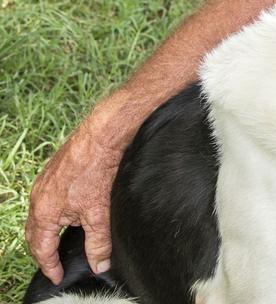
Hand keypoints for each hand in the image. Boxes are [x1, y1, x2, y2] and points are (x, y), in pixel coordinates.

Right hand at [25, 114, 123, 284]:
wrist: (102, 136)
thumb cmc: (98, 171)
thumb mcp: (99, 213)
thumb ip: (98, 242)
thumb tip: (99, 264)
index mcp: (45, 211)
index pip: (42, 248)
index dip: (50, 265)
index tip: (57, 276)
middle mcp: (39, 197)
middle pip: (35, 233)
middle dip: (43, 250)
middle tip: (54, 263)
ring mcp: (44, 182)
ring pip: (40, 214)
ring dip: (48, 230)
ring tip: (60, 240)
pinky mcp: (54, 171)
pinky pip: (47, 198)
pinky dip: (53, 211)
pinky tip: (69, 211)